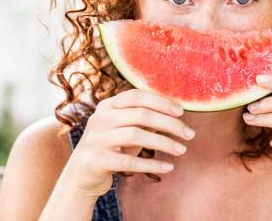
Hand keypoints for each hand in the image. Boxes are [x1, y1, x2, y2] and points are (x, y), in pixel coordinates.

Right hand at [60, 89, 195, 198]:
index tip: (181, 111)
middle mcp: (100, 118)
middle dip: (170, 124)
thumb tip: (175, 111)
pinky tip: (168, 167)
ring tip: (182, 150)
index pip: (137, 95)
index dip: (161, 101)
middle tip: (190, 134)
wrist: (80, 175)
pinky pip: (128, 162)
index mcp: (108, 105)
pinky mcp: (96, 161)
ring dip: (164, 143)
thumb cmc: (111, 147)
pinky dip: (151, 164)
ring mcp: (96, 139)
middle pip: (141, 114)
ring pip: (136, 135)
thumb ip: (145, 118)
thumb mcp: (126, 128)